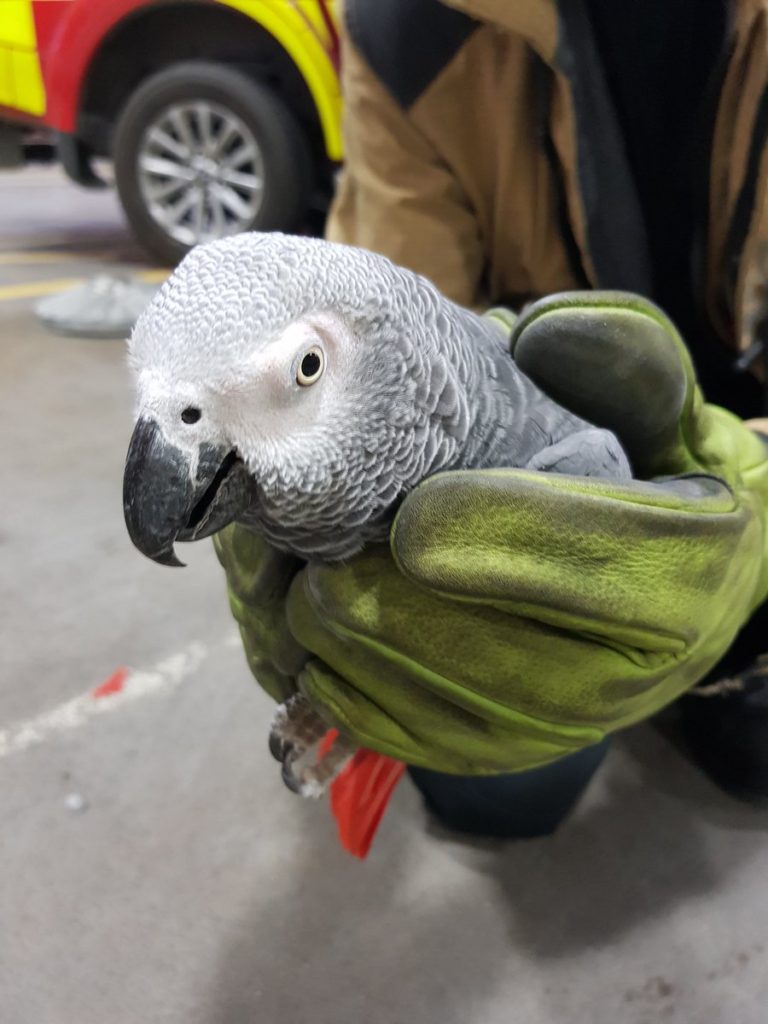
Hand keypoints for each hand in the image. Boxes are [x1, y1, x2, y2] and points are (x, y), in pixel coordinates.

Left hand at [218, 293, 767, 773]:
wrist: (669, 593)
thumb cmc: (657, 486)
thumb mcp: (669, 415)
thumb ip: (628, 365)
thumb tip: (542, 336)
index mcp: (682, 577)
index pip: (585, 557)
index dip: (491, 530)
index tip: (410, 505)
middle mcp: (624, 675)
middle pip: (484, 647)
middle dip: (384, 595)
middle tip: (319, 546)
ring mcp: (552, 729)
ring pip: (427, 699)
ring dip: (346, 641)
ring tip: (301, 579)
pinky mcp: (493, 754)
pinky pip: (399, 735)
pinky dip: (338, 687)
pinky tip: (312, 635)